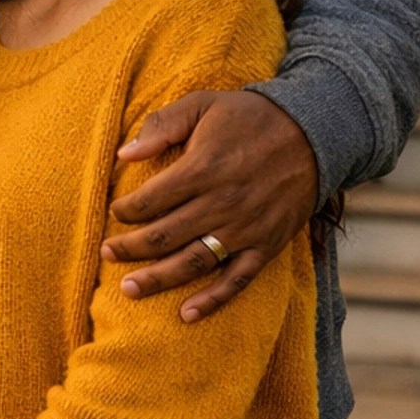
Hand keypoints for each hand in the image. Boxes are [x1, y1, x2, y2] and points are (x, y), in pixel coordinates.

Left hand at [103, 90, 317, 320]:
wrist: (314, 133)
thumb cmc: (249, 117)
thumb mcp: (203, 104)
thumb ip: (162, 125)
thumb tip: (123, 154)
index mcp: (204, 168)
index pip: (151, 200)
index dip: (125, 210)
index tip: (115, 212)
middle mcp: (222, 203)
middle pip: (165, 235)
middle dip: (130, 248)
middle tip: (106, 254)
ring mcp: (246, 228)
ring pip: (194, 261)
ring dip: (159, 278)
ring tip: (128, 289)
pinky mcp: (267, 244)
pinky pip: (237, 279)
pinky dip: (212, 300)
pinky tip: (186, 314)